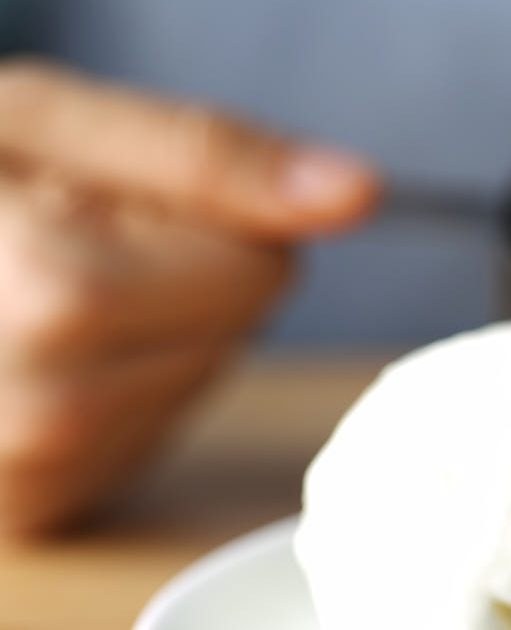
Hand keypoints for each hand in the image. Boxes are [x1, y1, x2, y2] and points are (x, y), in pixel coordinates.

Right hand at [0, 59, 378, 536]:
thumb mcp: (42, 119)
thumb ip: (208, 154)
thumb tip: (358, 192)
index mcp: (52, 295)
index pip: (266, 265)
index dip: (207, 216)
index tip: (109, 200)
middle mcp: (40, 411)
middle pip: (238, 330)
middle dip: (177, 274)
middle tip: (56, 243)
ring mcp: (31, 475)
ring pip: (200, 382)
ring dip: (145, 333)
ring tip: (27, 294)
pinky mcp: (32, 510)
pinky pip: (149, 434)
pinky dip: (115, 392)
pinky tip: (29, 355)